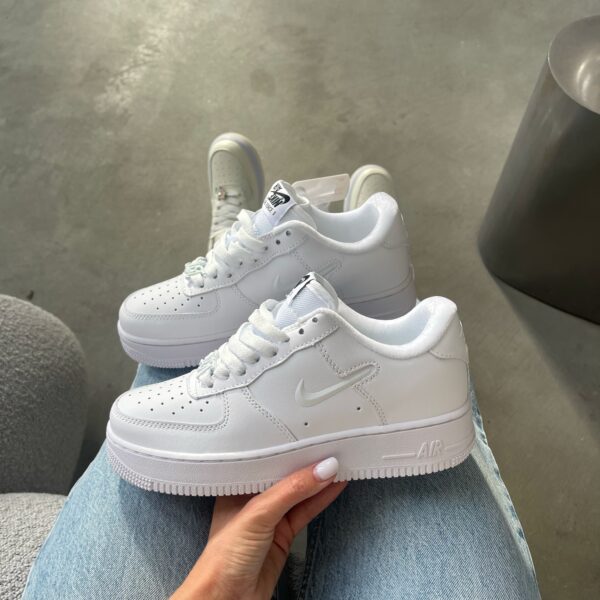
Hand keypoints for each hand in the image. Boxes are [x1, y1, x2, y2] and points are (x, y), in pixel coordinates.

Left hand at [171, 457, 345, 599]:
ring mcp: (270, 517)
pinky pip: (306, 511)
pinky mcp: (283, 535)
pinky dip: (322, 498)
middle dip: (307, 462)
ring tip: (340, 462)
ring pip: (300, 493)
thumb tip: (321, 469)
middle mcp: (253, 499)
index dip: (289, 448)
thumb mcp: (258, 514)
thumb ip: (291, 490)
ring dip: (320, 480)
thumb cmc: (221, 560)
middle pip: (286, 475)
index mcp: (238, 486)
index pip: (268, 460)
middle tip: (331, 446)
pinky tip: (335, 486)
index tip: (312, 437)